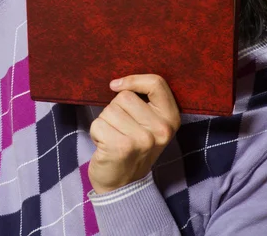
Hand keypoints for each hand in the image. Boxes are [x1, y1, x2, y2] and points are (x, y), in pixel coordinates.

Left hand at [88, 74, 180, 193]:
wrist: (123, 186)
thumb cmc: (133, 147)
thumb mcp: (150, 123)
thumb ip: (144, 101)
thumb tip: (116, 83)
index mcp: (171, 119)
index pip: (156, 83)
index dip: (134, 80)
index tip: (116, 86)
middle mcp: (161, 130)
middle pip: (126, 96)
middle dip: (115, 109)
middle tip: (121, 130)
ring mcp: (143, 139)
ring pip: (110, 109)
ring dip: (105, 122)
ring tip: (113, 138)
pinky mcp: (121, 147)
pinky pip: (98, 123)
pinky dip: (95, 132)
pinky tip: (104, 146)